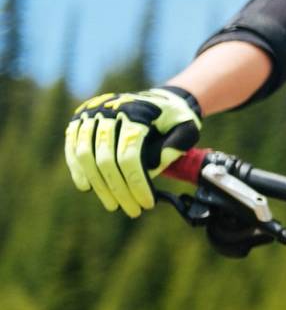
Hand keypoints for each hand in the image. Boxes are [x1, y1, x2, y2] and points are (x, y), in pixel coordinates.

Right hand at [64, 86, 202, 217]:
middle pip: (106, 159)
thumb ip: (176, 147)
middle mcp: (109, 110)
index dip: (137, 183)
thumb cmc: (174, 118)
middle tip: (132, 211)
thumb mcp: (187, 128)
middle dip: (119, 189)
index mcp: (136, 111)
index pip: (130, 154)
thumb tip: (151, 170)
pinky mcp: (78, 121)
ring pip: (85, 156)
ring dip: (98, 185)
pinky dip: (79, 170)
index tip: (147, 204)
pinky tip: (89, 187)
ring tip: (113, 204)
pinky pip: (73, 150)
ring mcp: (90, 114)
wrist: (158, 99)